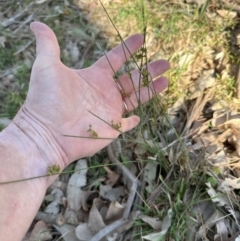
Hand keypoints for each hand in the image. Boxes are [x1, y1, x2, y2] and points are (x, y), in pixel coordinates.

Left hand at [23, 22, 168, 165]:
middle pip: (132, 78)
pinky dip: (132, 121)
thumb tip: (36, 24)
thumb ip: (47, 44)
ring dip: (150, 90)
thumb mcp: (47, 67)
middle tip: (165, 62)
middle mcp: (104, 92)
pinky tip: (139, 117)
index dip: (127, 48)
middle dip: (149, 70)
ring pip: (135, 98)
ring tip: (166, 80)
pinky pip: (126, 124)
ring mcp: (109, 111)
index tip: (141, 38)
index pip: (115, 59)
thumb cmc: (46, 100)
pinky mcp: (112, 129)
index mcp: (94, 76)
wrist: (46, 133)